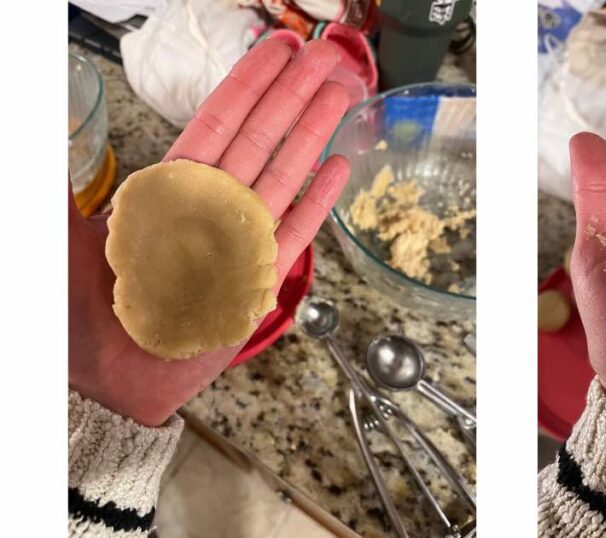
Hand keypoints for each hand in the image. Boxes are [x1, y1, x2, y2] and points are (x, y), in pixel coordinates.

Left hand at [69, 39, 350, 426]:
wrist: (107, 377)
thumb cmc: (82, 308)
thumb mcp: (66, 234)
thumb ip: (70, 188)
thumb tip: (56, 122)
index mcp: (171, 188)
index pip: (219, 122)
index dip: (250, 83)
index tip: (277, 49)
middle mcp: (211, 207)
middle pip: (261, 138)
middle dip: (294, 94)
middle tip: (327, 57)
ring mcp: (240, 241)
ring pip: (284, 176)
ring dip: (312, 134)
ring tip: (340, 95)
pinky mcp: (258, 280)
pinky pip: (294, 233)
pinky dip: (317, 202)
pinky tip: (338, 168)